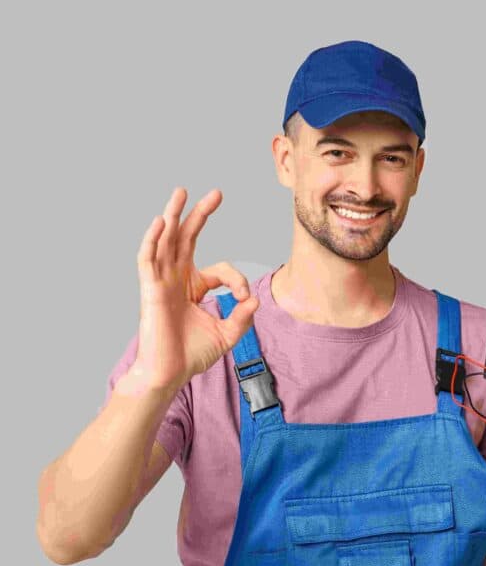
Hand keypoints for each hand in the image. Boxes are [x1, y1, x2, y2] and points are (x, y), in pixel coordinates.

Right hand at [130, 188, 257, 391]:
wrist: (169, 374)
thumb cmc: (191, 354)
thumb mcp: (227, 334)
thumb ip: (242, 317)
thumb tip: (256, 300)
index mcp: (193, 287)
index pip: (220, 269)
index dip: (237, 280)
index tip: (244, 298)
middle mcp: (176, 279)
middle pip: (187, 239)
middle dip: (200, 215)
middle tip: (216, 193)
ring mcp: (161, 282)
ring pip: (166, 241)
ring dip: (173, 215)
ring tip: (181, 192)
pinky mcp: (150, 291)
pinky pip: (148, 260)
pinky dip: (153, 240)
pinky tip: (162, 221)